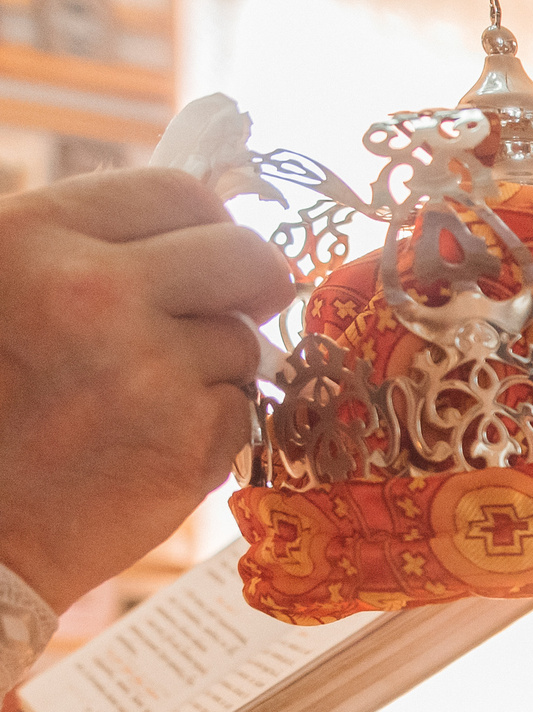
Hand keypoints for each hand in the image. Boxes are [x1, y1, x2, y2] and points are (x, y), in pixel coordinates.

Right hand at [0, 170, 295, 611]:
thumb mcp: (4, 285)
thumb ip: (83, 246)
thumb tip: (192, 220)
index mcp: (36, 238)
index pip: (177, 192)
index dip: (208, 222)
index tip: (210, 250)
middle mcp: (96, 293)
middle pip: (243, 256)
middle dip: (252, 282)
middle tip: (240, 304)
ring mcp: (150, 369)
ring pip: (242, 342)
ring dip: (214, 367)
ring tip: (143, 396)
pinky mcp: (191, 440)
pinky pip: (243, 410)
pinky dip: (214, 426)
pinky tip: (152, 441)